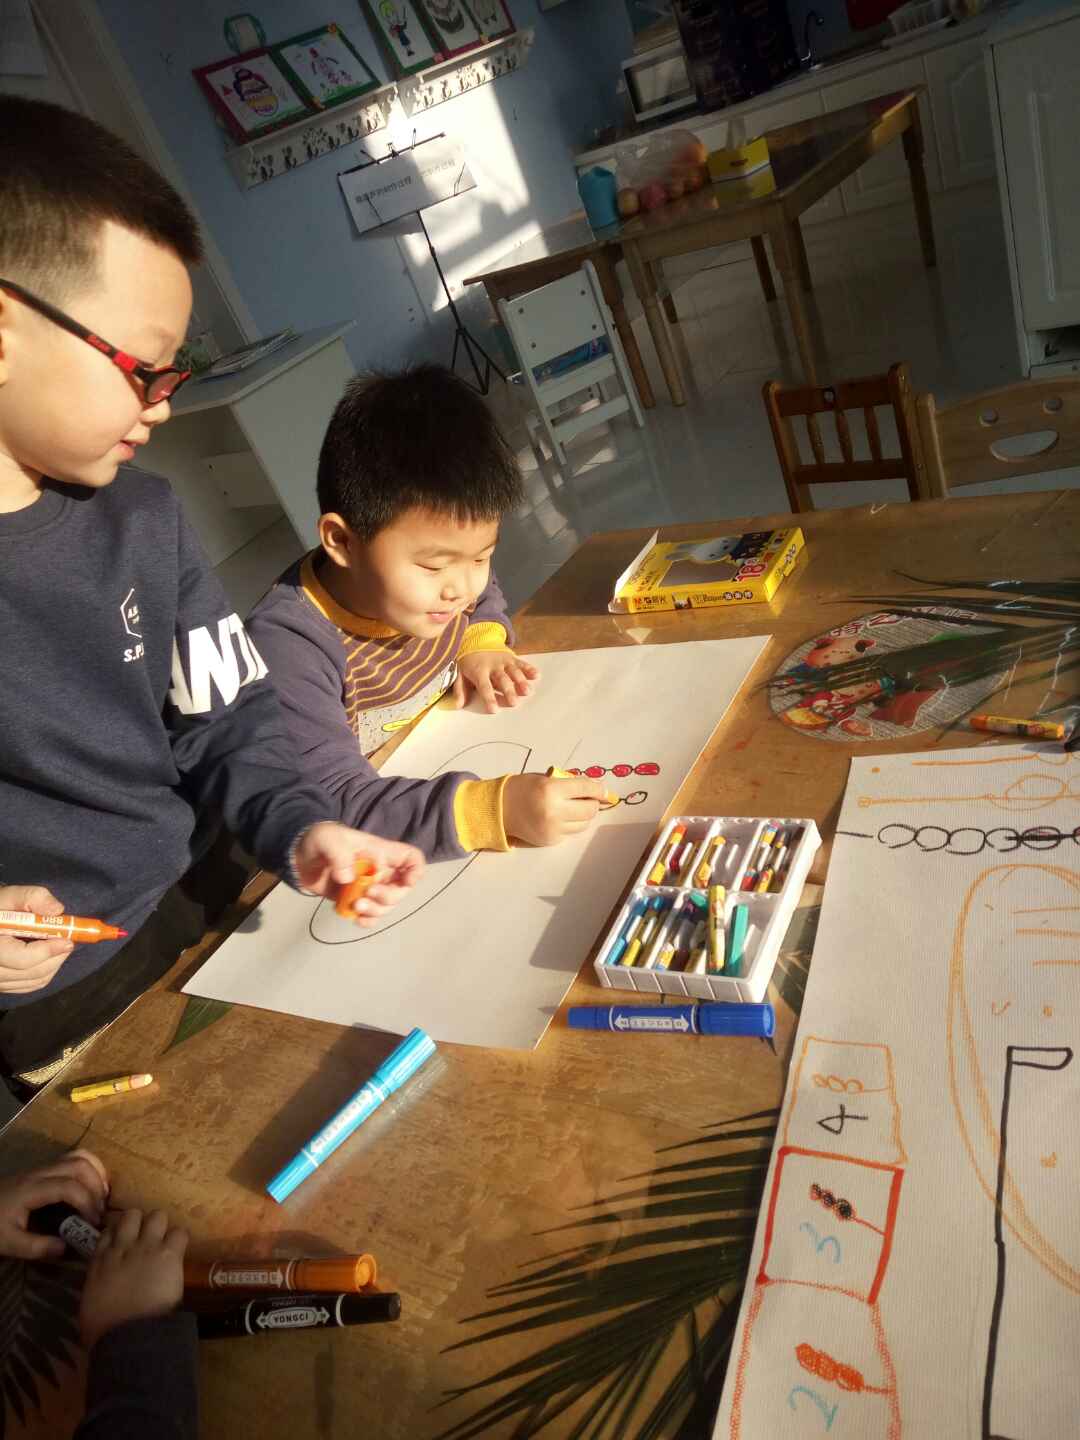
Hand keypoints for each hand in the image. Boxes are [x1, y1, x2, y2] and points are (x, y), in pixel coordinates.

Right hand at [0, 884, 74, 995]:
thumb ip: (33, 898)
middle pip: (33, 972)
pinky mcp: (3, 985)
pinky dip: (45, 971)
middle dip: (57, 956)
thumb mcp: (10, 896)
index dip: (49, 950)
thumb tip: (57, 910)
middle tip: (68, 940)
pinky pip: (30, 985)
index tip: (68, 940)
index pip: (23, 958)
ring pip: (35, 980)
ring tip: (57, 943)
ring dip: (54, 963)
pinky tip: (47, 954)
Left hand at [0, 1149, 107, 1260]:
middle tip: (99, 1212)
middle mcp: (40, 1173)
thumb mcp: (8, 1242)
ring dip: (96, 1173)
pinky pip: (72, 1159)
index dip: (87, 1203)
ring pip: (78, 1156)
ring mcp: (41, 1168)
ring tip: (100, 1198)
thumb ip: (37, 1247)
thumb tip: (67, 1248)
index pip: (69, 1187)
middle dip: (96, 1186)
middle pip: (79, 1164)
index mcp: (32, 1189)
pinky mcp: (42, 1171)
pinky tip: (90, 1188)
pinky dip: (88, 1169)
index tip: (93, 1223)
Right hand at [80, 1209, 187, 1351]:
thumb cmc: (103, 1329)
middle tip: (147, 1239)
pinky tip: (179, 1252)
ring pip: (158, 1216)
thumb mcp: (90, 1303)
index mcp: (100, 1261)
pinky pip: (180, 1233)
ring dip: (162, 1227)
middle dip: (141, 1223)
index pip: (107, 1232)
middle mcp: (123, 1247)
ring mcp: (147, 1247)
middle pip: (132, 1215)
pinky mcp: (168, 1254)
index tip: (123, 1242)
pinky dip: (181, 1240)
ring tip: (165, 1242)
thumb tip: (104, 1286)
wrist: (127, 1335)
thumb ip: (97, 1285)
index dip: (117, 1234)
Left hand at [292, 823, 424, 923]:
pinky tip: (356, 919)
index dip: (416, 871)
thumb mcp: (328, 839)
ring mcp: (368, 888)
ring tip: (355, 907)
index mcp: (380, 853)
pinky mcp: (355, 900)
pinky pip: (371, 915)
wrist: (299, 856)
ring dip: (376, 911)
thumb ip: (339, 855)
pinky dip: (367, 920)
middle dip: (387, 897)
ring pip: (387, 905)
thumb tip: (348, 879)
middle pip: (401, 889)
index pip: (411, 858)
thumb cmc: (320, 840)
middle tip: (366, 896)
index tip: (405, 882)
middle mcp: (379, 872)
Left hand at [452, 652, 539, 714]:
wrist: (474, 639)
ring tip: (527, 691)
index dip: (489, 698)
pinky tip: (536, 675)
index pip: (484, 686)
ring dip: (521, 681)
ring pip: (513, 671)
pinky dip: (529, 668)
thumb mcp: (459, 674)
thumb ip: (460, 690)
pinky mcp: (511, 658)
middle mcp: (492, 666)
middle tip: (514, 703)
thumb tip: (458, 706)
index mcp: (478, 671)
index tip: (494, 710)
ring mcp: (503, 661)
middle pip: (502, 680)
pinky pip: (521, 663)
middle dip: (508, 691)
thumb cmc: (467, 661)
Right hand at [502, 774, 606, 846]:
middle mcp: (554, 811)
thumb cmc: (522, 789)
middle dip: (594, 803)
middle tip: (590, 798)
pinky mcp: (551, 840)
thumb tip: (595, 790)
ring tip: (576, 807)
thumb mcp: (545, 778)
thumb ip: (568, 783)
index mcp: (551, 790)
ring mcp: (553, 828)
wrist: (499, 809)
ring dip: (585, 815)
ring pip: (584, 823)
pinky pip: (571, 832)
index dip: (600, 789)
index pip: (586, 788)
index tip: (606, 791)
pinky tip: (563, 817)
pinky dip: (572, 824)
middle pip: (589, 809)